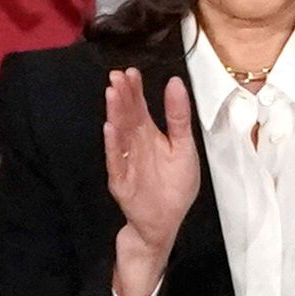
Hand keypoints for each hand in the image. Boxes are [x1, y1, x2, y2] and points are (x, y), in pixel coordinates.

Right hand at [102, 67, 202, 295]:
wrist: (164, 223)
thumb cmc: (175, 186)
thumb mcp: (184, 147)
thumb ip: (179, 117)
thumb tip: (176, 83)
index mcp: (150, 135)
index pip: (139, 107)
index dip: (135, 90)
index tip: (131, 71)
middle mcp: (134, 145)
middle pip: (127, 117)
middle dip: (122, 96)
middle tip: (117, 76)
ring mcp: (125, 162)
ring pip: (119, 134)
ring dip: (114, 114)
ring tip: (111, 94)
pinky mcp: (121, 181)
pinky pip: (116, 161)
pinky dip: (113, 145)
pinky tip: (109, 128)